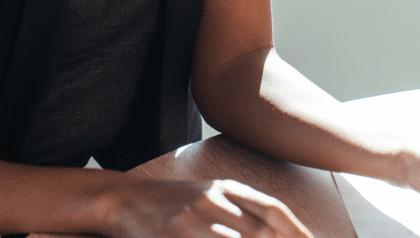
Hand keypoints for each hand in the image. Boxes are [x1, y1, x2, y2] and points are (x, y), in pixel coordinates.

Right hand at [94, 176, 312, 237]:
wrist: (121, 199)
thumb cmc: (171, 202)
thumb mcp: (209, 196)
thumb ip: (241, 211)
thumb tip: (278, 229)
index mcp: (226, 187)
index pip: (273, 210)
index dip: (298, 231)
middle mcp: (214, 201)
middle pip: (260, 233)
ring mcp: (193, 222)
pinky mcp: (174, 237)